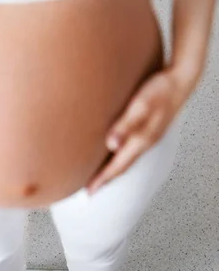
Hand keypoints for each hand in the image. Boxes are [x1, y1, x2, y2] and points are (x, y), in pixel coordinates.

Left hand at [86, 67, 189, 194]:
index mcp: (142, 139)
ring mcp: (150, 136)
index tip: (89, 191)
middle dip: (107, 178)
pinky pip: (133, 150)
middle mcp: (146, 142)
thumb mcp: (141, 105)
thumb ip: (125, 124)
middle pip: (123, 166)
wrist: (181, 79)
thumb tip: (111, 145)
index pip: (118, 165)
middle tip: (90, 189)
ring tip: (101, 175)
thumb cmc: (160, 89)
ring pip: (128, 159)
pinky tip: (116, 152)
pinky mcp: (150, 129)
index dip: (103, 178)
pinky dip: (121, 156)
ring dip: (114, 169)